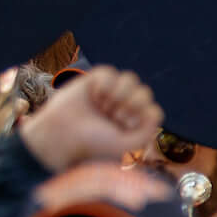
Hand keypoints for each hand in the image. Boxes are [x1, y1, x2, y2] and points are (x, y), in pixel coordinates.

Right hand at [18, 66, 162, 171]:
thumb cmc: (95, 142)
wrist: (62, 135)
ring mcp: (110, 92)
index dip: (139, 117)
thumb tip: (153, 111)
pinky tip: (93, 96)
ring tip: (102, 106)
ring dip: (118, 93)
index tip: (122, 126)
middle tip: (111, 116)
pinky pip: (110, 71)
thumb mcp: (129, 144)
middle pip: (144, 92)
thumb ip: (148, 130)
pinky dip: (103, 84)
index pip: (153, 110)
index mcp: (135, 122)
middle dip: (128, 105)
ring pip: (131, 78)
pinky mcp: (94, 81)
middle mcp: (124, 106)